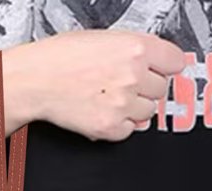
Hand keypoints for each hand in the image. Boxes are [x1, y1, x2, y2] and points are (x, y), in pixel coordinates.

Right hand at [5, 29, 185, 140]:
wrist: (36, 80)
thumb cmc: (61, 57)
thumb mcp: (104, 39)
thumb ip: (133, 52)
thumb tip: (154, 66)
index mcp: (135, 48)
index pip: (176, 62)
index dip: (166, 67)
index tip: (161, 70)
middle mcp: (133, 76)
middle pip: (161, 89)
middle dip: (146, 88)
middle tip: (125, 84)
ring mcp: (123, 104)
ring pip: (148, 112)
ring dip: (134, 108)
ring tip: (111, 98)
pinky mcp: (110, 127)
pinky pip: (129, 131)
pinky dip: (119, 125)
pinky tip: (103, 111)